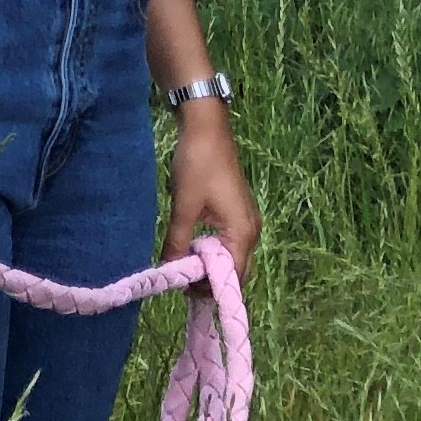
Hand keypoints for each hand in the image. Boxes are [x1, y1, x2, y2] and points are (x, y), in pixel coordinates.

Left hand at [165, 107, 258, 274]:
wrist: (207, 129)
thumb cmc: (197, 165)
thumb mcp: (183, 207)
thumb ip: (178, 241)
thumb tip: (169, 269)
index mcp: (243, 232)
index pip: (233, 276)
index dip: (210, 288)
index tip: (183, 291)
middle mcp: (252, 230)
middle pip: (237, 271)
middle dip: (211, 281)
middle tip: (180, 284)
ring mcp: (247, 221)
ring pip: (233, 257)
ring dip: (211, 267)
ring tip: (183, 270)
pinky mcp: (238, 213)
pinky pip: (229, 243)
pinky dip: (213, 252)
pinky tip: (191, 251)